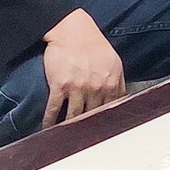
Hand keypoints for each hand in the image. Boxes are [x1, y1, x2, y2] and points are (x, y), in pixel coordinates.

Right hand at [41, 9, 125, 126]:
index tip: (102, 130)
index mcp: (111, 83)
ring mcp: (77, 88)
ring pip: (74, 116)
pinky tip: (47, 127)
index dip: (106, 120)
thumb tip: (122, 100)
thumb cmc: (94, 45)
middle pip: (92, 116)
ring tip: (66, 136)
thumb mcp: (114, 62)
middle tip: (83, 137)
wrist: (72, 31)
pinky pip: (54, 109)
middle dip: (88, 126)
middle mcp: (96, 88)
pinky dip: (49, 120)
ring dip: (69, 127)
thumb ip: (119, 82)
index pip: (111, 109)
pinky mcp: (59, 86)